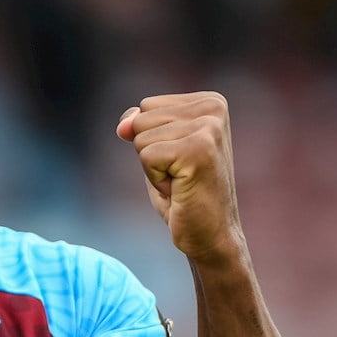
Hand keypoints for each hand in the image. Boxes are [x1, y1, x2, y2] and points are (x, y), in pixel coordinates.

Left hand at [116, 91, 242, 263]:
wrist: (212, 235)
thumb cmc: (184, 193)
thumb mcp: (157, 149)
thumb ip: (139, 125)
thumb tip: (123, 124)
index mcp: (210, 101)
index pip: (146, 107)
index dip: (153, 140)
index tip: (180, 161)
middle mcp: (214, 107)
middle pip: (141, 118)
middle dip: (151, 153)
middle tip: (180, 174)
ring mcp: (209, 127)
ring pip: (141, 138)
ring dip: (153, 168)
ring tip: (182, 181)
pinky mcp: (199, 149)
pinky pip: (146, 156)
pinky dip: (156, 180)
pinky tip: (181, 189)